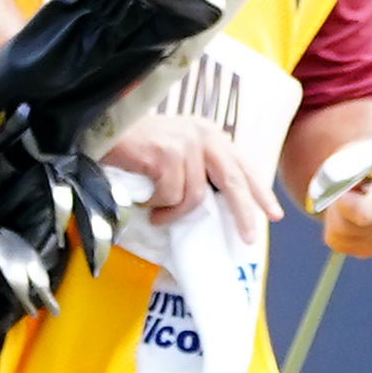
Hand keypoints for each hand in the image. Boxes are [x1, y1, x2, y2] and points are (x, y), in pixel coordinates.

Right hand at [105, 114, 275, 227]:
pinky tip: (144, 200)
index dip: (258, 191)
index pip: (241, 165)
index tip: (273, 215)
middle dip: (242, 212)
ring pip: (194, 196)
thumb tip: (220, 204)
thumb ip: (198, 169)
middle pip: (232, 180)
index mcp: (208, 133)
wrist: (98, 132)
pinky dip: (157, 206)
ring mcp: (185, 143)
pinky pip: (170, 196)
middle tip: (248, 239)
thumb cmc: (134, 147)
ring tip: (157, 212)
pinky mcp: (166, 154)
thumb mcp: (175, 152)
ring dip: (173, 212)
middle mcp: (202, 134)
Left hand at [306, 140, 371, 256]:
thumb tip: (333, 189)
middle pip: (347, 229)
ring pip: (342, 239)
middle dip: (333, 211)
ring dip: (334, 221)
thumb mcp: (348, 154)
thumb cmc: (359, 159)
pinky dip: (336, 231)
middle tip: (338, 193)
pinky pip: (342, 247)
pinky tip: (347, 216)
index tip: (336, 193)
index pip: (363, 214)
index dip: (341, 207)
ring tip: (346, 202)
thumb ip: (339, 171)